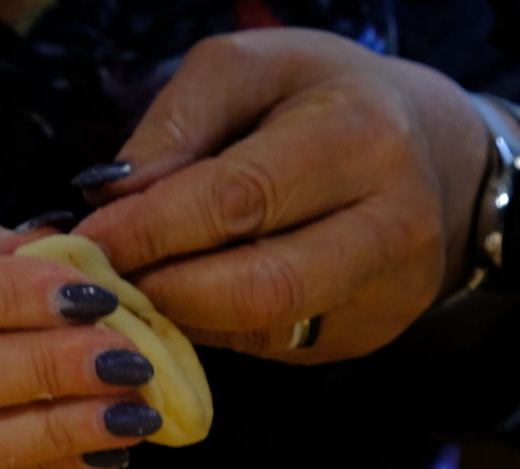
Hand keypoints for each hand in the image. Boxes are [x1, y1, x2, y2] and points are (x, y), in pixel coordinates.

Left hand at [72, 30, 491, 363]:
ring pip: (265, 329)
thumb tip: (113, 200)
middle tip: (105, 278)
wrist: (430, 152)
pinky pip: (272, 347)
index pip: (239, 198)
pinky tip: (183, 301)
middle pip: (260, 286)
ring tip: (134, 288)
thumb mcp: (250, 71)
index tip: (89, 238)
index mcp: (361, 135)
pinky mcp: (368, 334)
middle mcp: (393, 221)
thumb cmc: (321, 100)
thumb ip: (177, 124)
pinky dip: (212, 329)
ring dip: (182, 317)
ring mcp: (389, 291)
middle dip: (165, 288)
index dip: (153, 228)